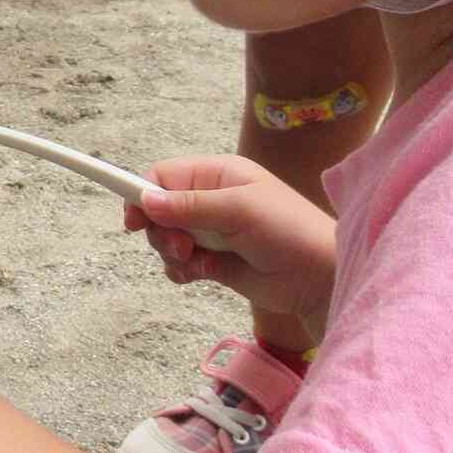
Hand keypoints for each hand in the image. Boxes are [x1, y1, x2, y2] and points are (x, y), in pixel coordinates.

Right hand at [122, 155, 336, 323]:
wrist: (318, 277)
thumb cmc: (286, 230)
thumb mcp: (238, 210)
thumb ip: (189, 206)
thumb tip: (143, 200)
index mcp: (216, 175)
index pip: (163, 176)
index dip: (142, 194)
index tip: (134, 221)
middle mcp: (209, 200)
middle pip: (158, 210)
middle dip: (161, 231)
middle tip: (183, 247)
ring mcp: (210, 232)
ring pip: (165, 239)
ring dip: (172, 253)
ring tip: (198, 263)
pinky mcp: (212, 261)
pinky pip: (179, 263)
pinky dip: (182, 271)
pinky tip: (202, 275)